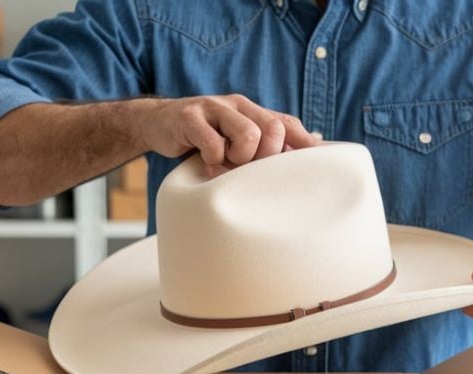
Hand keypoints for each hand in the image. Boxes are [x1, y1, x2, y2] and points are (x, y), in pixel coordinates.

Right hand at [137, 94, 319, 175]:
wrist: (157, 123)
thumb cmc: (202, 138)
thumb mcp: (233, 140)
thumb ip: (260, 149)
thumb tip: (296, 168)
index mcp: (252, 111)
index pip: (287, 123)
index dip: (304, 145)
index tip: (315, 169)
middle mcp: (237, 105)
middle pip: (273, 129)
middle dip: (266, 158)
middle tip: (246, 169)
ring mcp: (213, 108)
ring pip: (248, 135)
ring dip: (239, 159)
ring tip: (224, 166)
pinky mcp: (190, 117)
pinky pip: (214, 144)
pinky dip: (213, 160)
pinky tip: (205, 164)